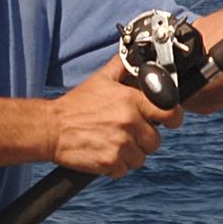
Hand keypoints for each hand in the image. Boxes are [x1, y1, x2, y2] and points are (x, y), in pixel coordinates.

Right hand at [49, 57, 183, 175]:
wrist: (50, 128)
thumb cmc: (76, 104)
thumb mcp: (101, 79)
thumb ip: (123, 66)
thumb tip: (138, 53)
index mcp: (131, 101)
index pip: (170, 112)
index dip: (172, 118)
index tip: (168, 120)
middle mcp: (129, 123)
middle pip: (155, 140)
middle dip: (144, 138)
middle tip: (126, 132)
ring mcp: (120, 144)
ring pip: (141, 157)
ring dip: (130, 153)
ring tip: (112, 142)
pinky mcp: (110, 163)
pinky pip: (125, 170)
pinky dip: (116, 165)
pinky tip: (104, 152)